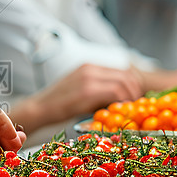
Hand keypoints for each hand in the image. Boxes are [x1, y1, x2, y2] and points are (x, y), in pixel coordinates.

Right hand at [12, 64, 142, 133]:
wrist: (38, 108)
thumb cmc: (58, 104)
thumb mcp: (79, 90)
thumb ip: (98, 90)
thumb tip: (119, 100)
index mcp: (89, 66)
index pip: (121, 70)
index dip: (133, 84)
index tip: (135, 97)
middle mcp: (90, 68)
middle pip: (126, 74)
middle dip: (136, 90)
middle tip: (137, 104)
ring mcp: (88, 78)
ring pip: (122, 82)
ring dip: (131, 96)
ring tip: (130, 109)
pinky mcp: (87, 90)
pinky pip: (114, 92)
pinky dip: (122, 101)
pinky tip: (120, 110)